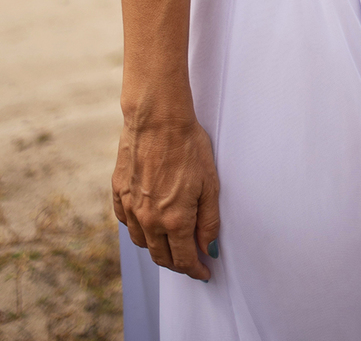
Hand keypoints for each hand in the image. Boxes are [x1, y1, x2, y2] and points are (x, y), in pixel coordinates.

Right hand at [113, 114, 220, 279]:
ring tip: (170, 243)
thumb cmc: (187, 145)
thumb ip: (209, 220)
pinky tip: (147, 223)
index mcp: (174, 220)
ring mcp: (131, 208)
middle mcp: (149, 220)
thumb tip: (209, 248)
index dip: (196, 270)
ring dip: (157, 248)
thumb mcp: (210, 183)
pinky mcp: (119, 193)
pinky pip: (126, 222)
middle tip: (190, 261)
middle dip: (178, 263)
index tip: (204, 273)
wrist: (157, 119)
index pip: (184, 259)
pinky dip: (137, 229)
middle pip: (162, 256)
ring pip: (142, 243)